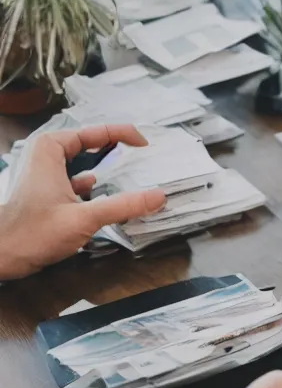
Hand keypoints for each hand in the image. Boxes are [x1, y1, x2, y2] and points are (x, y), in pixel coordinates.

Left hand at [0, 124, 165, 279]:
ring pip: (82, 162)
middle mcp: (46, 157)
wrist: (2, 255)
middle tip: (143, 155)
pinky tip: (108, 195)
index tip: (145, 145)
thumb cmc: (34, 233)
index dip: (122, 134)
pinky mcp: (48, 193)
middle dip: (115, 148)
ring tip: (132, 172)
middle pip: (88, 144)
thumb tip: (159, 196)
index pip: (93, 131)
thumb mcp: (84, 218)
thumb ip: (123, 206)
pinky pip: (77, 180)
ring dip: (106, 166)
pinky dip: (95, 184)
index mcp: (50, 150)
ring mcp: (46, 175)